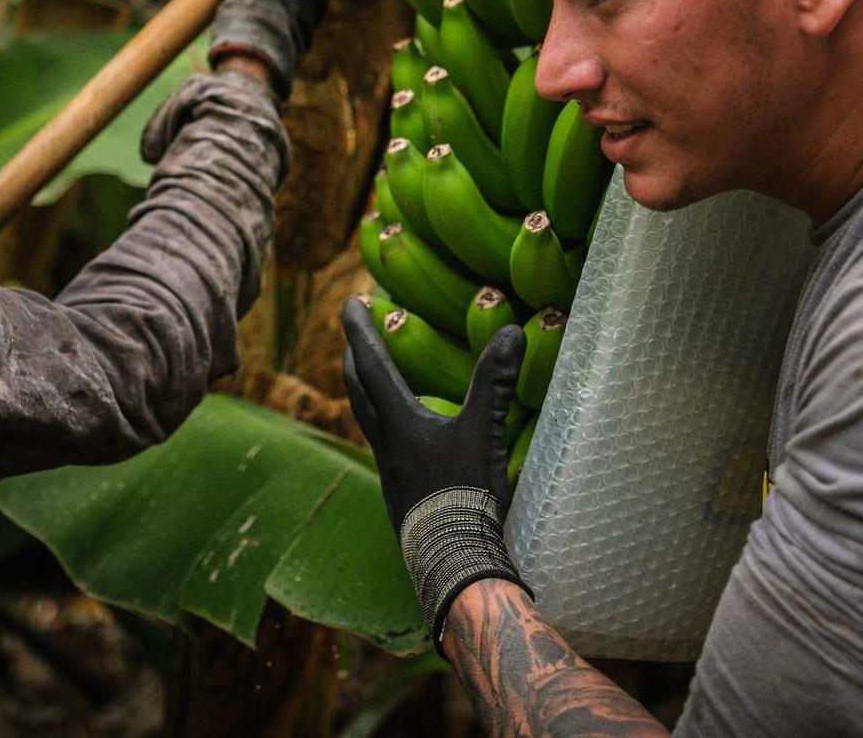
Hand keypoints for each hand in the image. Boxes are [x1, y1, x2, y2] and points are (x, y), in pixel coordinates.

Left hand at [341, 298, 529, 642]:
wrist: (451, 560)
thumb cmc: (464, 494)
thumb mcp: (484, 431)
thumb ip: (496, 380)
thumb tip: (513, 329)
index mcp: (398, 421)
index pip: (372, 362)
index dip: (361, 329)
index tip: (350, 301)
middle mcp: (385, 442)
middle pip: (358, 390)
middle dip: (354, 357)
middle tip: (354, 335)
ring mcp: (389, 471)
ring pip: (368, 419)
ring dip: (365, 391)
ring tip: (372, 378)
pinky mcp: (400, 492)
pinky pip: (383, 444)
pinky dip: (384, 423)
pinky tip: (402, 433)